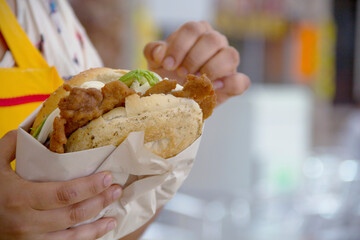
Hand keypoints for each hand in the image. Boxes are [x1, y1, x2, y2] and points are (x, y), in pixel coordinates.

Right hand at [0, 130, 121, 239]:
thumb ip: (12, 145)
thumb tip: (35, 129)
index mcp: (20, 197)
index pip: (64, 193)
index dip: (90, 187)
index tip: (108, 177)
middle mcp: (27, 222)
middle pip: (73, 214)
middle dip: (100, 202)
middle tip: (116, 190)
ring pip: (72, 237)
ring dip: (96, 227)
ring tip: (113, 217)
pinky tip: (96, 232)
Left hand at [144, 21, 249, 104]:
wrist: (177, 96)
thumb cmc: (168, 73)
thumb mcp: (157, 61)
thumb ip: (154, 51)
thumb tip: (160, 53)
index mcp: (197, 32)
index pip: (192, 29)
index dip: (179, 46)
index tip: (168, 64)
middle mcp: (216, 42)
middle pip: (212, 40)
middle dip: (194, 58)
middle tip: (181, 74)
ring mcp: (227, 61)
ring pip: (230, 55)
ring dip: (211, 69)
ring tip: (196, 80)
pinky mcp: (234, 82)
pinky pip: (241, 81)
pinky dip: (230, 83)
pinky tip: (214, 88)